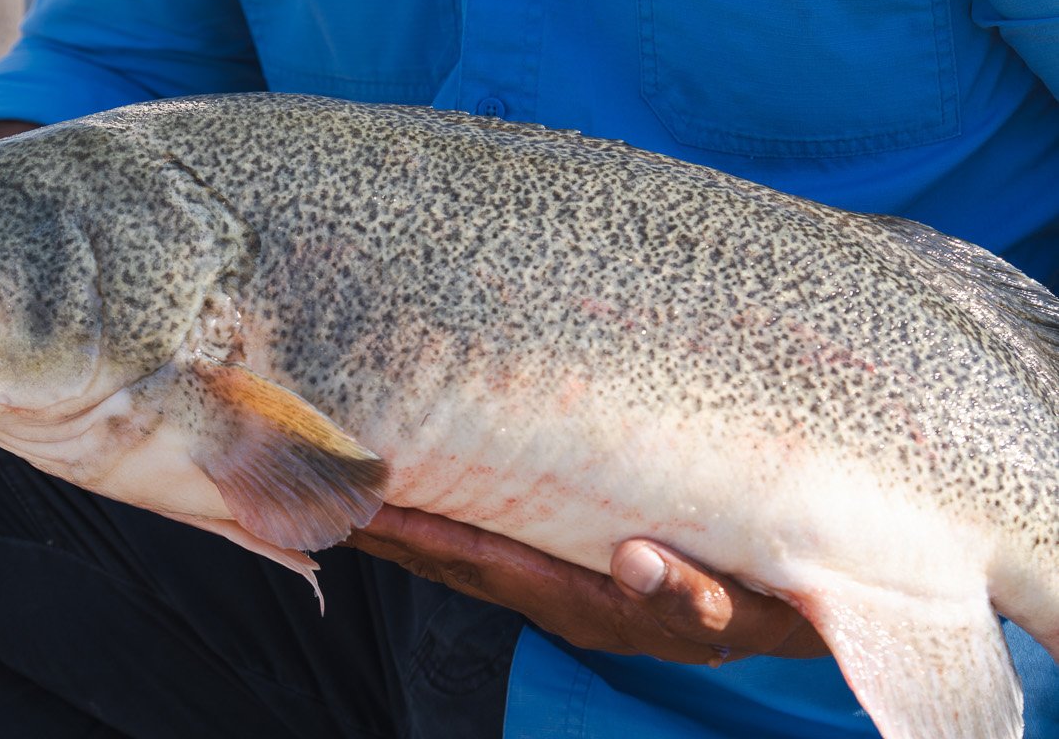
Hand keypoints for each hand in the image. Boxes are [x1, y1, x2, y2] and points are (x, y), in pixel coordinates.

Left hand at [345, 504, 825, 664]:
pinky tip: (412, 490)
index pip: (484, 562)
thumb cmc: (754, 601)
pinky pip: (487, 540)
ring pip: (460, 548)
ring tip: (338, 480)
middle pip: (452, 556)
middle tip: (314, 483)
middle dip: (385, 526)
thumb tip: (637, 563)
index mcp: (583, 599)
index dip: (423, 535)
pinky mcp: (560, 561)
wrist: (778, 611)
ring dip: (402, 521)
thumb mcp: (733, 607)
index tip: (364, 507)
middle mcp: (553, 592)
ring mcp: (552, 578)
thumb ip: (687, 594)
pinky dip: (442, 518)